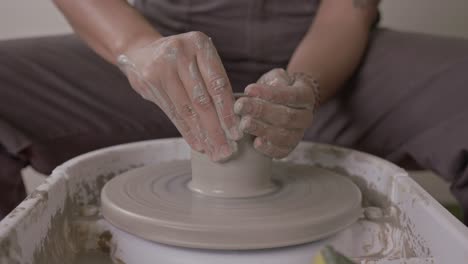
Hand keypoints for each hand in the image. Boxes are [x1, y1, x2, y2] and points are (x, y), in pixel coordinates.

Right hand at [117, 32, 241, 161]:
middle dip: (216, 128)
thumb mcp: (198, 60)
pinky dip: (187, 131)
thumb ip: (214, 82)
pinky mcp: (149, 81)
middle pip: (202, 99)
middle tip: (226, 151)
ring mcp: (162, 66)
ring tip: (214, 151)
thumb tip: (234, 121)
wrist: (140, 52)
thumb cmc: (180, 61)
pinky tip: (198, 144)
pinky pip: (173, 112)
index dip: (228, 111)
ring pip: (187, 109)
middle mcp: (181, 52)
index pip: (218, 84)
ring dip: (202, 134)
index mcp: (200, 44)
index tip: (237, 133)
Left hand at [234, 69, 319, 157]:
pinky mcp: (289, 148)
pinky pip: (281, 151)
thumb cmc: (276, 89)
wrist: (283, 106)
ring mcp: (298, 135)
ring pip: (283, 135)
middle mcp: (306, 117)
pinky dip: (268, 149)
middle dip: (261, 111)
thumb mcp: (276, 78)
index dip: (270, 94)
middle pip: (286, 116)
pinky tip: (255, 143)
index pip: (291, 95)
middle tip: (240, 106)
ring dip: (261, 129)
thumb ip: (273, 80)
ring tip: (243, 124)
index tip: (248, 90)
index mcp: (306, 97)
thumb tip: (268, 87)